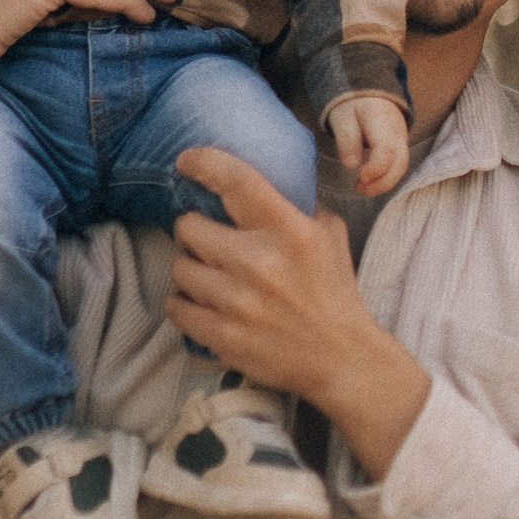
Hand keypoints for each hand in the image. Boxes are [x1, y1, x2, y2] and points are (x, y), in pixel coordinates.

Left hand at [168, 148, 430, 479]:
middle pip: (189, 227)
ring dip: (191, 269)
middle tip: (208, 241)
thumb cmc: (333, 292)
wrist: (342, 358)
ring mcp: (239, 302)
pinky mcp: (223, 336)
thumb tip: (256, 181)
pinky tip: (203, 303)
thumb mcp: (329, 236)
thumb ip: (296, 204)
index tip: (187, 160)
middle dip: (195, 231)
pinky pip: (176, 307)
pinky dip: (184, 303)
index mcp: (290, 231)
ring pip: (179, 267)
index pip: (236, 180)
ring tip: (210, 276)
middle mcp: (261, 262)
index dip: (204, 162)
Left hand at [325, 93, 408, 193]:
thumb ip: (347, 140)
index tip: (360, 177)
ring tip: (362, 189)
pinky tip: (370, 183)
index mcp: (383, 122)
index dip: (376, 168)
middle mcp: (399, 133)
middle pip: (400, 163)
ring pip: (401, 168)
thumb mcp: (342, 117)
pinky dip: (386, 178)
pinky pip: (398, 166)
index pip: (386, 150)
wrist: (370, 95)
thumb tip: (352, 166)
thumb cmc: (353, 106)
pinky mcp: (400, 148)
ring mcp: (402, 141)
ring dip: (383, 183)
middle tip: (359, 188)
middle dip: (381, 182)